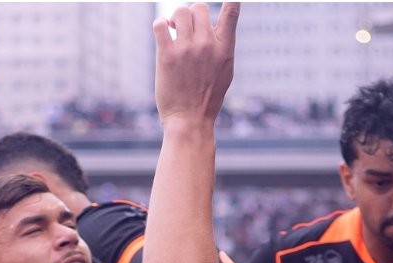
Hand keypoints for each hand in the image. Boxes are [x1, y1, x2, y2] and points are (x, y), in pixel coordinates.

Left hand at [152, 2, 239, 126]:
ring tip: (174, 31)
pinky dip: (160, 25)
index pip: (232, 12)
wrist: (190, 120)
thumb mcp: (225, 70)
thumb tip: (214, 26)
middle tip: (186, 30)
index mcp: (225, 48)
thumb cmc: (207, 97)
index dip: (230, 0)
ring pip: (180, 12)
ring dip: (175, 19)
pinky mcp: (167, 55)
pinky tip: (163, 33)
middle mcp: (207, 45)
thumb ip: (222, 46)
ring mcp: (187, 49)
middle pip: (198, 7)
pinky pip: (160, 25)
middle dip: (191, 15)